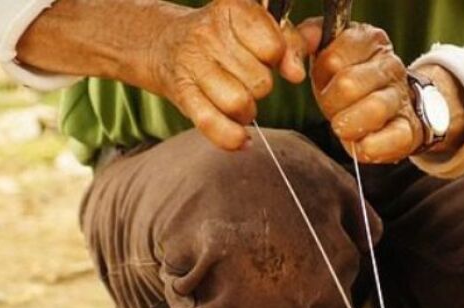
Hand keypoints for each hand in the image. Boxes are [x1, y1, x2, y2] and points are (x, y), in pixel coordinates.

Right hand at [146, 0, 307, 149]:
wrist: (165, 44)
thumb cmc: (223, 37)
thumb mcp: (257, 28)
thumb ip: (290, 42)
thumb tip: (297, 72)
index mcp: (233, 8)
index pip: (274, 47)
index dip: (278, 58)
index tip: (269, 57)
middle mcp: (209, 33)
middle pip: (260, 81)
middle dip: (261, 87)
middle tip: (247, 79)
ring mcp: (192, 64)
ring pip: (240, 103)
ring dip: (247, 112)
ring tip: (240, 102)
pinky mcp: (182, 93)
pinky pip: (212, 123)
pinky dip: (231, 137)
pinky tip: (241, 138)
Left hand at [299, 19, 423, 163]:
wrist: (389, 109)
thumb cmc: (351, 82)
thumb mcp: (328, 57)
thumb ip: (309, 41)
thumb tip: (304, 40)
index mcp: (369, 40)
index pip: (333, 58)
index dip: (322, 76)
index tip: (327, 82)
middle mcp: (390, 65)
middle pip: (348, 84)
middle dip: (332, 103)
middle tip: (333, 110)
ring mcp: (401, 96)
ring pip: (374, 109)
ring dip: (349, 125)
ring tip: (345, 127)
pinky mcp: (410, 128)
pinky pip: (394, 138)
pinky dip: (370, 147)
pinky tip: (361, 144)